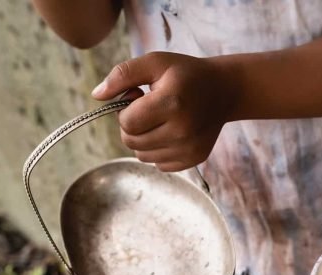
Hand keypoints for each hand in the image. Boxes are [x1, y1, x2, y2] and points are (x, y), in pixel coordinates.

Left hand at [92, 52, 237, 170]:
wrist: (224, 91)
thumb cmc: (185, 74)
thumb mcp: (154, 62)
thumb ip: (122, 75)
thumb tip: (97, 95)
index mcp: (172, 103)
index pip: (127, 123)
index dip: (125, 111)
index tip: (138, 98)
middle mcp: (182, 131)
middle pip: (132, 142)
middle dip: (132, 126)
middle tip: (150, 109)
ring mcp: (190, 148)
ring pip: (142, 156)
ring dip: (143, 139)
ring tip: (161, 120)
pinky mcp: (194, 159)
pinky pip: (159, 164)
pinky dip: (158, 150)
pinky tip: (171, 132)